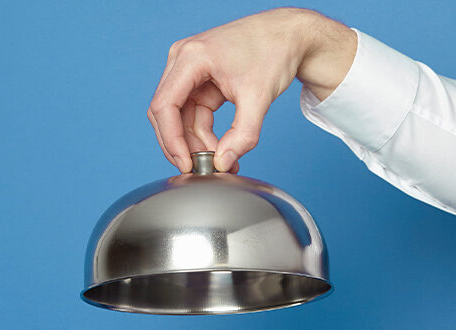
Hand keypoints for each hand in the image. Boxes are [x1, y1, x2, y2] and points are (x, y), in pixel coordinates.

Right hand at [147, 8, 356, 172]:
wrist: (290, 35)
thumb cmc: (274, 52)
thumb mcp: (259, 97)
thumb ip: (243, 135)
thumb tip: (224, 164)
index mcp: (192, 57)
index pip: (165, 105)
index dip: (171, 140)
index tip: (185, 164)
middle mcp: (183, 60)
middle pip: (166, 113)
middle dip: (181, 144)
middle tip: (201, 169)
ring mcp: (189, 69)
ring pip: (178, 117)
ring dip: (194, 143)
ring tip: (219, 162)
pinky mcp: (199, 80)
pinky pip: (192, 114)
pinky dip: (203, 134)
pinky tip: (220, 148)